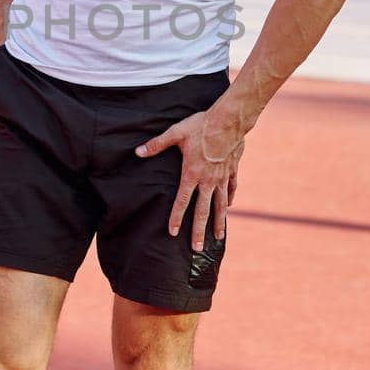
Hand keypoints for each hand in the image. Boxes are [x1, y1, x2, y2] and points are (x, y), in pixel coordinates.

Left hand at [135, 110, 244, 247]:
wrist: (229, 120)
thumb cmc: (200, 125)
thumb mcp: (175, 133)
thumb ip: (157, 144)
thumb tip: (138, 152)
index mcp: (191, 174)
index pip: (182, 202)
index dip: (176, 218)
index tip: (173, 233)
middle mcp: (207, 181)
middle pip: (203, 211)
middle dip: (199, 231)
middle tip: (198, 248)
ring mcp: (221, 177)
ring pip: (220, 205)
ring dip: (219, 222)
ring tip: (218, 237)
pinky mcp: (232, 170)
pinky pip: (231, 189)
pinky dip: (229, 199)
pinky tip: (229, 207)